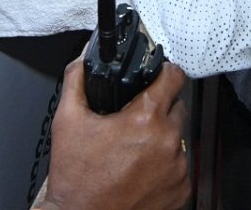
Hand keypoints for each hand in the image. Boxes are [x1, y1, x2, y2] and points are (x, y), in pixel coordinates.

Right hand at [39, 58, 189, 209]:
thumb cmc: (77, 179)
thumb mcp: (68, 121)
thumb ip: (77, 81)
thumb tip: (83, 60)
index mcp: (145, 119)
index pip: (174, 77)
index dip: (165, 71)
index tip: (159, 74)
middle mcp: (168, 142)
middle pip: (176, 107)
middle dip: (158, 109)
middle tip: (134, 120)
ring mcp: (177, 168)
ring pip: (178, 137)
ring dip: (161, 138)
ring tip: (134, 150)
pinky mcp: (181, 190)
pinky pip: (180, 165)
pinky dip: (165, 164)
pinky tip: (142, 170)